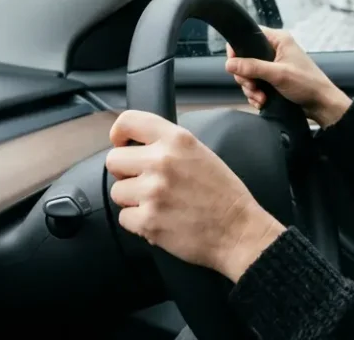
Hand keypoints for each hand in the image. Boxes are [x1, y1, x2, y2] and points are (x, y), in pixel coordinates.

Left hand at [105, 110, 285, 281]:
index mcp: (177, 140)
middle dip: (125, 173)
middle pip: (114, 160)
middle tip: (145, 182)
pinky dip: (139, 222)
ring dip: (132, 200)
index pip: (129, 121)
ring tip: (159, 204)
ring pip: (117, 191)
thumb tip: (137, 145)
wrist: (239, 232)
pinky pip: (124, 218)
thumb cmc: (223, 195)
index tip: (121, 143)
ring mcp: (153, 192)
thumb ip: (169, 145)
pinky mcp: (148, 220)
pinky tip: (161, 220)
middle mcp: (162, 161)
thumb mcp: (201, 153)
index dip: (118, 133)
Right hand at [225, 27, 352, 126]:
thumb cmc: (307, 84)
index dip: (238, 50)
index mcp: (278, 40)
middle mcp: (274, 50)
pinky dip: (256, 94)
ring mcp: (273, 65)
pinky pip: (256, 84)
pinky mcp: (273, 79)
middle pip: (245, 59)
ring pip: (249, 74)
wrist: (321, 104)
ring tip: (261, 98)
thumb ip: (253, 68)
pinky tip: (263, 102)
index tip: (235, 66)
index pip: (249, 36)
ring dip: (251, 89)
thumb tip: (229, 64)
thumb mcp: (278, 74)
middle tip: (252, 87)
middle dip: (246, 77)